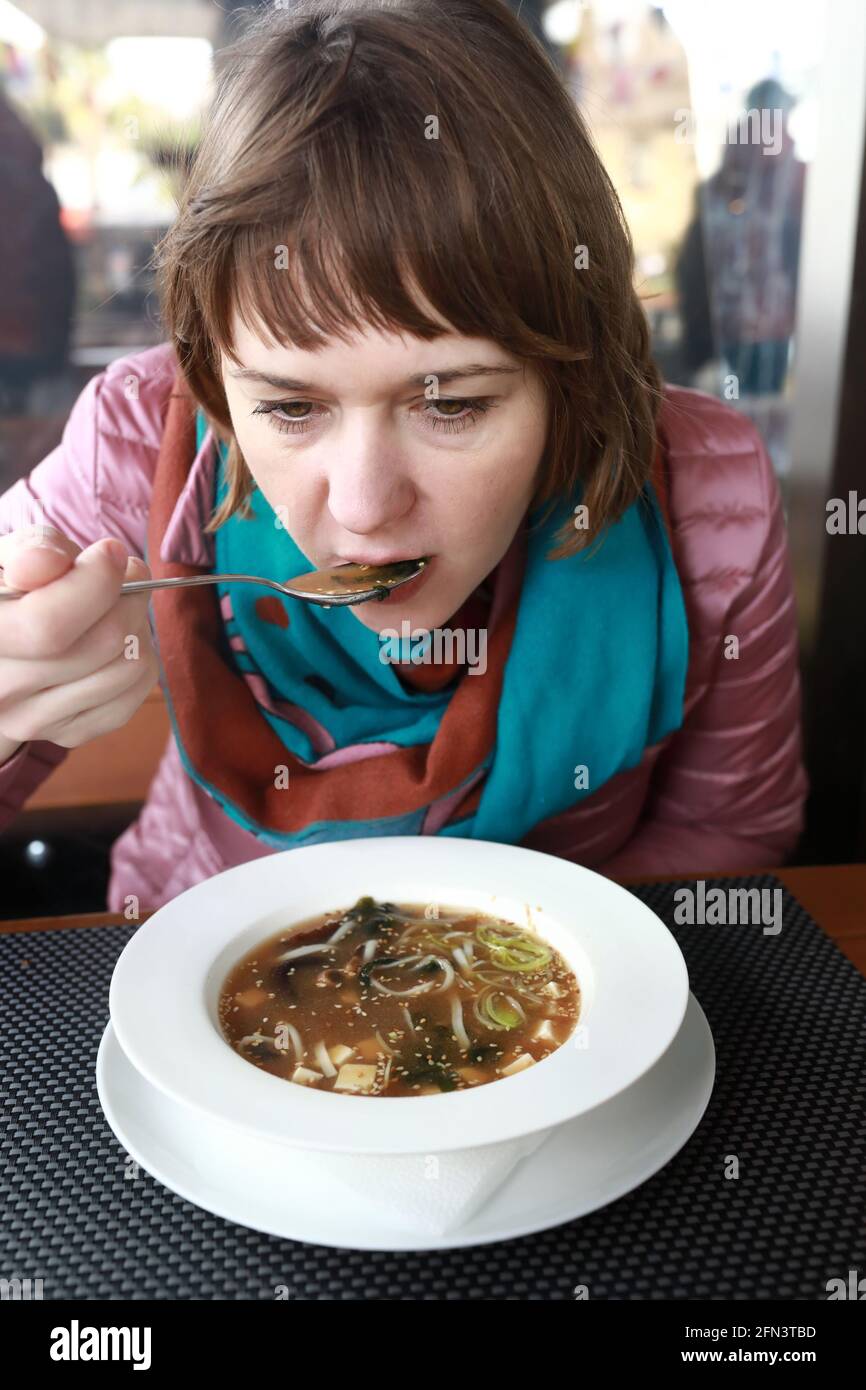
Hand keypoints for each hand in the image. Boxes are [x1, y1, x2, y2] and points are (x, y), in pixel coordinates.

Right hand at [0, 526, 158, 752]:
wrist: (1, 645)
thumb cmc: (10, 589)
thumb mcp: (6, 559)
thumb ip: (30, 552)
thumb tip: (50, 562)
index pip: (50, 624)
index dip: (97, 582)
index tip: (111, 552)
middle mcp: (0, 688)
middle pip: (102, 644)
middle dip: (131, 598)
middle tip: (128, 574)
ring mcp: (31, 719)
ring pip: (128, 669)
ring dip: (140, 627)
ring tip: (118, 606)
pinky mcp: (67, 733)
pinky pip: (135, 693)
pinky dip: (142, 658)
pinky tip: (118, 640)